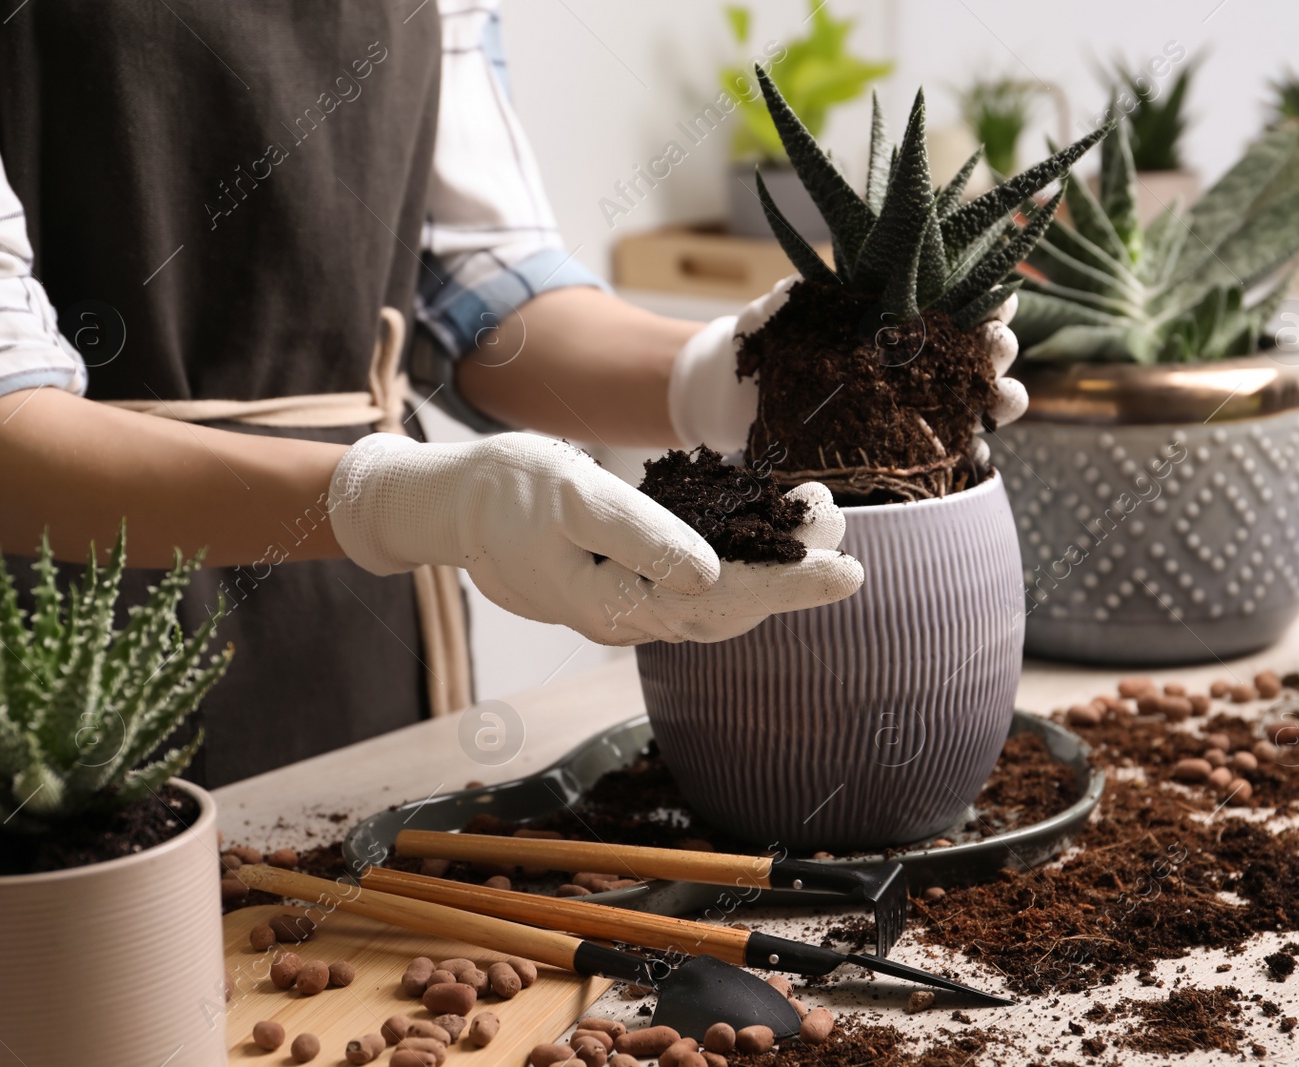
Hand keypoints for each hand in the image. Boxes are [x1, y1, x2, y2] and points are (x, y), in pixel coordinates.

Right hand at [328, 433, 862, 644]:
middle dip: (792, 579)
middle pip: (729, 610)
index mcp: (620, 601)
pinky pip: (692, 592)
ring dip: (769, 574)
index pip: (725, 600)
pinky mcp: (621, 589)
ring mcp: (624, 608)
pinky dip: (736, 568)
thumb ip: (642, 537)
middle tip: (844, 541)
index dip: (790, 585)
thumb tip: (711, 573)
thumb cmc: (508, 489)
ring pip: (714, 605)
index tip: (848, 568)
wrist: (450, 505)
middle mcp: (629, 618)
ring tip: (817, 533)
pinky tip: (760, 543)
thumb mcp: (574, 496)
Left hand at [667, 275, 1026, 463]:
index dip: (990, 297)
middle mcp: (921, 353)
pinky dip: (979, 442)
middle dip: (999, 345)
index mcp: (902, 310)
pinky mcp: (911, 445)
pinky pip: (959, 446)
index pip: (962, 298)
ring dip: (1005, 394)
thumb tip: (794, 288)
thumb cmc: (771, 342)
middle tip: (993, 346)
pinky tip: (980, 439)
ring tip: (1000, 397)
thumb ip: (792, 298)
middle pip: (983, 347)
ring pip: (984, 396)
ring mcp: (920, 401)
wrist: (743, 398)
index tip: (998, 298)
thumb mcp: (779, 314)